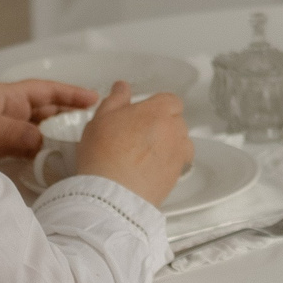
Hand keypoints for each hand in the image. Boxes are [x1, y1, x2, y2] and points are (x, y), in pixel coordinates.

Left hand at [0, 78, 95, 159]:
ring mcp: (6, 131)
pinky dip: (42, 153)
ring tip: (79, 144)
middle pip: (46, 110)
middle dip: (68, 115)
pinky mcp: (1, 150)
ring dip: (57, 137)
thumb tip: (40, 140)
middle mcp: (9, 112)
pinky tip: (52, 162)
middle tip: (94, 124)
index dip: (70, 93)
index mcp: (7, 97)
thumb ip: (13, 131)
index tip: (93, 98)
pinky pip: (28, 148)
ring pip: (39, 131)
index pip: (45, 91)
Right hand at [74, 81, 193, 207]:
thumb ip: (115, 99)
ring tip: (145, 154)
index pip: (171, 100)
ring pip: (181, 143)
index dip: (158, 106)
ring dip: (169, 144)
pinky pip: (178, 163)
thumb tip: (122, 88)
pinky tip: (148, 169)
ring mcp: (178, 154)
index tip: (144, 114)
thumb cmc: (103, 154)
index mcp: (157, 111)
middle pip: (177, 121)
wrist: (112, 194)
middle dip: (163, 125)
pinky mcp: (177, 176)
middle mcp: (173, 130)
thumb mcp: (100, 119)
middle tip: (139, 135)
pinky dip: (168, 164)